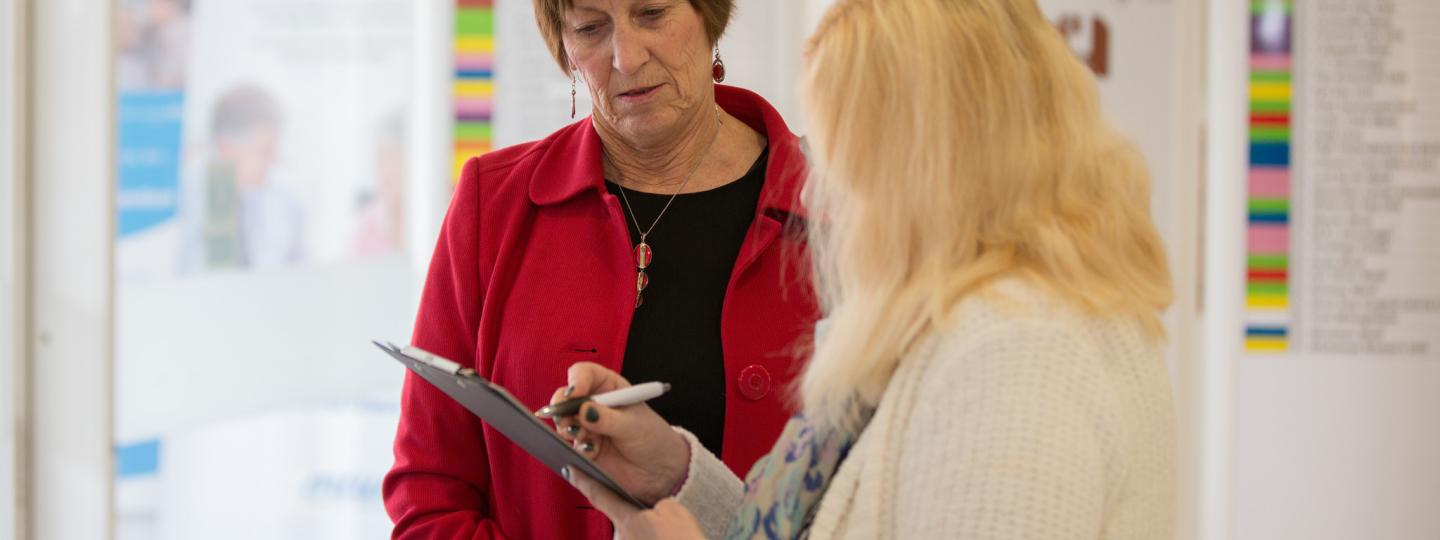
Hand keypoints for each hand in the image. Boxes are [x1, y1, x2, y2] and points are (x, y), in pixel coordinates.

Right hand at [550, 362, 689, 503]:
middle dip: (562, 406)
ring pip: (565, 421)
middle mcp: (595, 405)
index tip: (575, 393)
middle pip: (567, 397)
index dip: (577, 380)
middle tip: (565, 418)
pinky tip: (592, 451)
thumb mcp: (633, 425)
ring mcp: (588, 427)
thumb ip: (607, 418)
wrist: (661, 470)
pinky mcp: (585, 448)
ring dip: (568, 428)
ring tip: (581, 435)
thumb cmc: (653, 439)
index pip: (585, 374)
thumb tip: (583, 410)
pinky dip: (578, 447)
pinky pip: (571, 445)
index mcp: (610, 388)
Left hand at [567, 467, 706, 539]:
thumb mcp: (673, 511)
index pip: (599, 495)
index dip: (584, 480)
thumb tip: (654, 511)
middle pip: (622, 517)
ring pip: (634, 533)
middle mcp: (622, 538)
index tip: (570, 470)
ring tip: (672, 535)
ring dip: (648, 532)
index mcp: (628, 521)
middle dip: (637, 515)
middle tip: (663, 523)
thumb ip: (655, 504)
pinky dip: (653, 539)